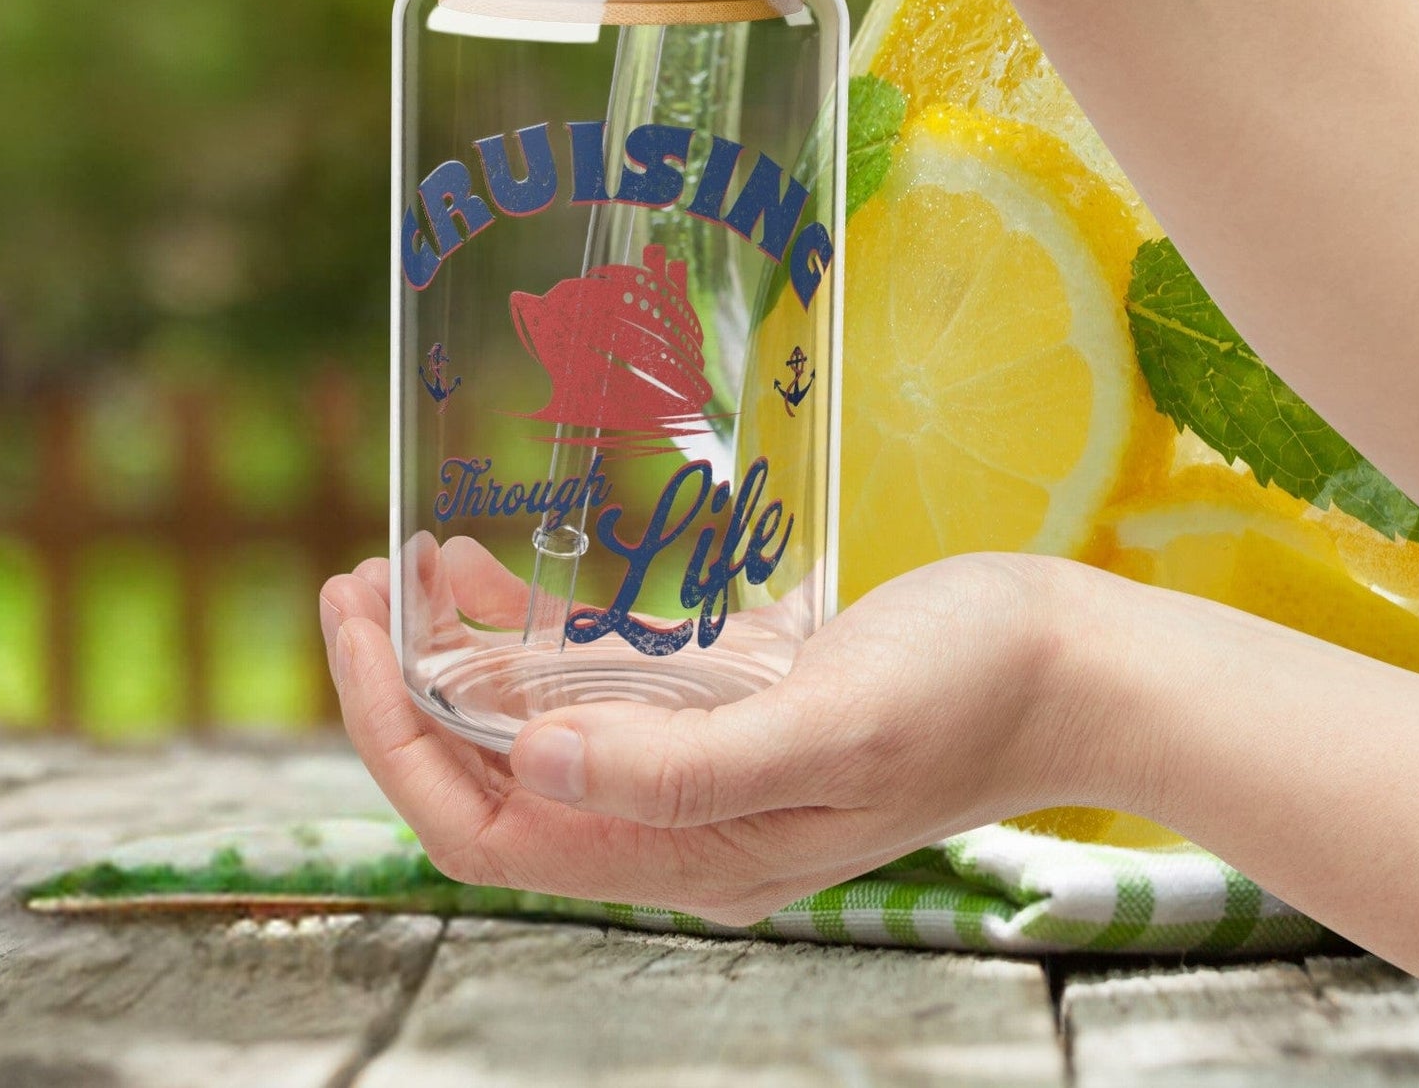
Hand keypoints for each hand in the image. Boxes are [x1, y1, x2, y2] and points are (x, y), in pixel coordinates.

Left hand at [319, 550, 1100, 925]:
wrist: (1069, 658)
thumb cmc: (966, 695)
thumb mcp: (827, 732)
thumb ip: (680, 766)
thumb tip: (527, 764)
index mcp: (688, 853)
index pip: (491, 826)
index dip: (403, 740)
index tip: (355, 635)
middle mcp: (677, 815)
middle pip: (495, 775)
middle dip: (406, 689)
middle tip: (349, 586)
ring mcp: (700, 753)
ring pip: (537, 720)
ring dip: (458, 653)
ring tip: (397, 566)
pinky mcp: (727, 694)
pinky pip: (600, 673)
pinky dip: (534, 628)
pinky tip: (489, 572)